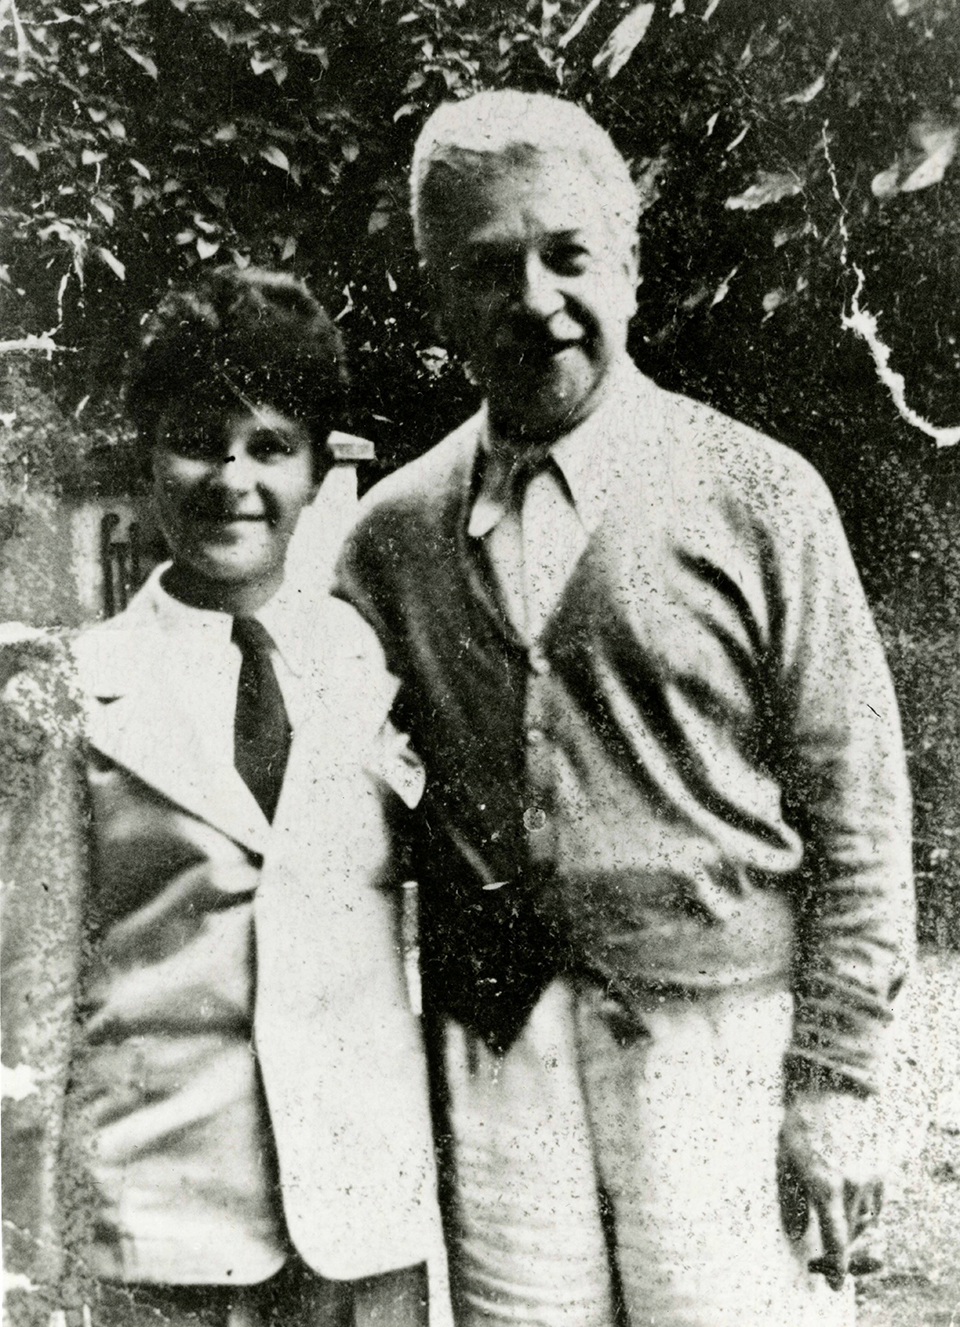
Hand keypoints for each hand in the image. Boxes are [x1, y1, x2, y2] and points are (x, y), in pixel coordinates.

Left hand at [779, 1090, 885, 1289]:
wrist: (832, 1090)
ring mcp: (871, 1176)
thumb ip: (791, 1201)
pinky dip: (864, 1215)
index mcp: (826, 1185)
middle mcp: (853, 1184)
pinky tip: (848, 1208)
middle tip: (823, 1265)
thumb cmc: (800, 1125)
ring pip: (867, 1223)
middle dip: (840, 1254)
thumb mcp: (784, 1161)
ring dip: (852, 1234)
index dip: (837, 1268)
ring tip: (833, 1230)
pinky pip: (876, 1206)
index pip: (836, 1240)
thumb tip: (798, 1233)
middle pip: (852, 1236)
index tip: (836, 1287)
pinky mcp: (882, 1169)